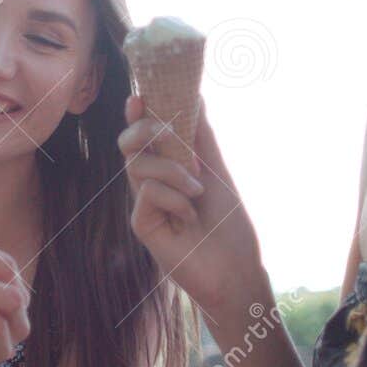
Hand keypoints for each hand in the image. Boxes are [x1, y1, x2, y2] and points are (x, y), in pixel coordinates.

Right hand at [118, 94, 261, 313]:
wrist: (236, 270)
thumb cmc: (229, 226)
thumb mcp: (218, 173)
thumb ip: (203, 138)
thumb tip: (196, 96)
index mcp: (168, 169)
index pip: (145, 135)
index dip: (138, 114)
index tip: (139, 96)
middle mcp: (152, 184)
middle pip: (129, 145)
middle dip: (146, 130)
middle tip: (171, 131)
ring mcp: (145, 204)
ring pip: (139, 165)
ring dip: (173, 169)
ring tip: (197, 190)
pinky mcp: (143, 224)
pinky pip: (148, 193)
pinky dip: (174, 198)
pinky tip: (189, 217)